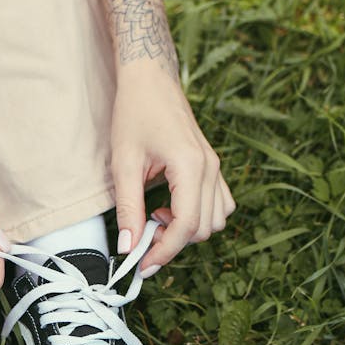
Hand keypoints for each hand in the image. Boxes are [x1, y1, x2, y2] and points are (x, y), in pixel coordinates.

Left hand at [111, 65, 234, 271]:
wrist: (150, 79)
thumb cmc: (134, 114)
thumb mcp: (124, 163)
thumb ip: (128, 207)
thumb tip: (128, 247)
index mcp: (191, 166)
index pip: (186, 226)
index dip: (164, 252)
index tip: (142, 265)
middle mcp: (211, 168)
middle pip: (204, 228)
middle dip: (173, 241)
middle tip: (141, 235)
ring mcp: (216, 167)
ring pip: (216, 220)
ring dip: (188, 229)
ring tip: (156, 216)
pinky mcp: (214, 166)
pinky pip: (220, 204)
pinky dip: (198, 215)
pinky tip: (171, 206)